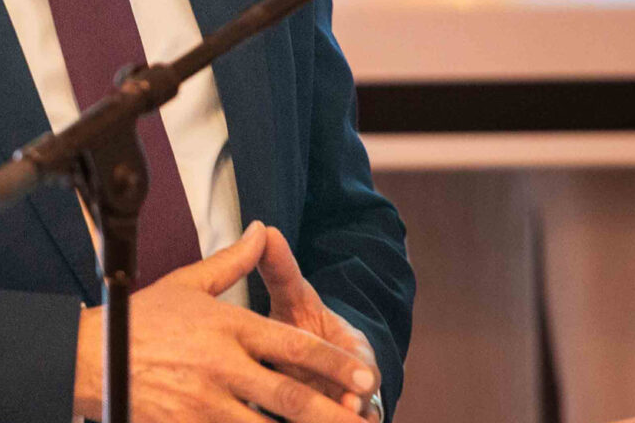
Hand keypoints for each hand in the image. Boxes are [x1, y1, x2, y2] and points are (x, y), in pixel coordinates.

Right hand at [72, 221, 375, 422]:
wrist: (86, 355)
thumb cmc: (142, 320)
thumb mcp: (189, 284)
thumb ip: (233, 261)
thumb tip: (263, 229)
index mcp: (228, 327)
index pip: (293, 344)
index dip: (334, 362)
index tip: (366, 376)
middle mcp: (220, 366)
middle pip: (289, 395)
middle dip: (331, 413)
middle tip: (363, 420)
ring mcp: (202, 403)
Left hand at [258, 227, 383, 422]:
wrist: (308, 357)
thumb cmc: (303, 325)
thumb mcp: (294, 298)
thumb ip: (281, 272)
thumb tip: (266, 230)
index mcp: (354, 355)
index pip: (368, 371)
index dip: (362, 381)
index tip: (355, 390)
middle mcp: (353, 388)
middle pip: (361, 408)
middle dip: (353, 413)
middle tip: (346, 413)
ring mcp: (340, 411)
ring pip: (342, 420)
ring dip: (334, 421)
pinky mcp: (322, 420)